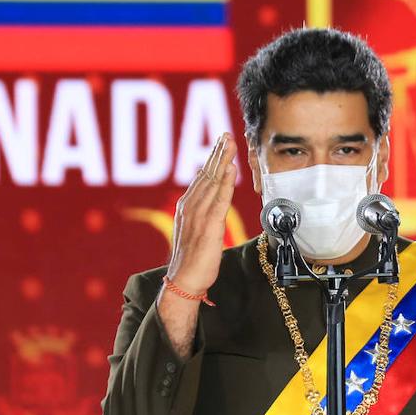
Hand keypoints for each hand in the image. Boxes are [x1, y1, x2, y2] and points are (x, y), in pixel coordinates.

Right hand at [165, 133, 236, 294]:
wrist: (184, 281)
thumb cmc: (193, 258)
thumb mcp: (196, 228)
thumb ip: (201, 210)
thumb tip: (209, 192)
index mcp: (187, 206)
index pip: (203, 176)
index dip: (213, 157)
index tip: (222, 141)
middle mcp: (191, 206)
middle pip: (207, 174)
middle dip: (218, 152)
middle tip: (227, 133)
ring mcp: (199, 215)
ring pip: (213, 182)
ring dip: (222, 160)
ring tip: (230, 142)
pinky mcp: (209, 226)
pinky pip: (219, 200)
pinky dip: (225, 182)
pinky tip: (231, 169)